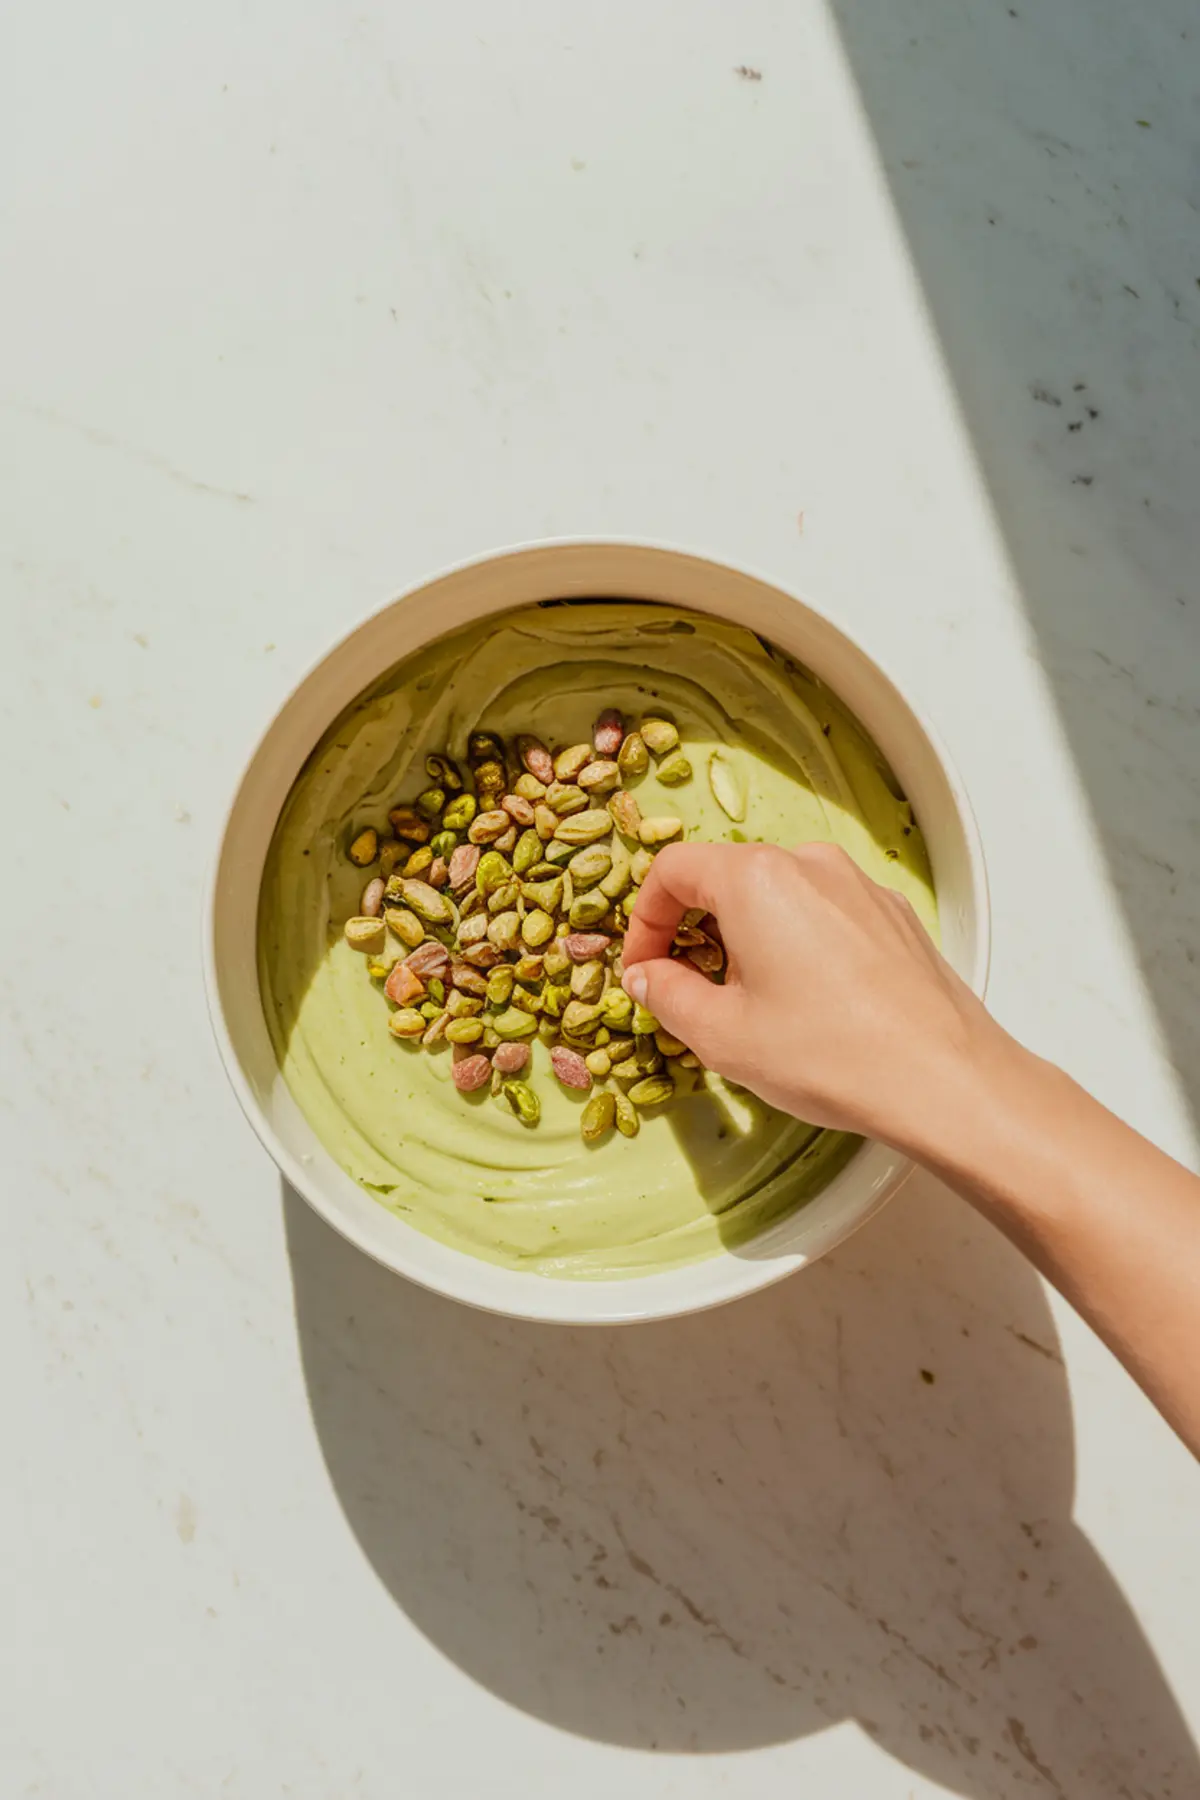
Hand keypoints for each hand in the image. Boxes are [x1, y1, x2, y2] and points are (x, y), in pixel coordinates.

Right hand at [621, 841, 999, 1149]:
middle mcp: (810, 864)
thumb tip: (646, 977)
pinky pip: (825, 915)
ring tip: (754, 1007)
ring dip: (749, 941)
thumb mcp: (722, 1036)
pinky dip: (799, 946)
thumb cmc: (831, 1055)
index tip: (643, 969)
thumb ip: (666, 996)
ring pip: (779, 897)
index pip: (673, 870)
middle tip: (690, 993)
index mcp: (756, 878)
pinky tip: (810, 1006)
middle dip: (696, 932)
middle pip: (727, 878)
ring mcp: (859, 887)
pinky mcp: (894, 916)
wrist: (945, 1080)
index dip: (644, 921)